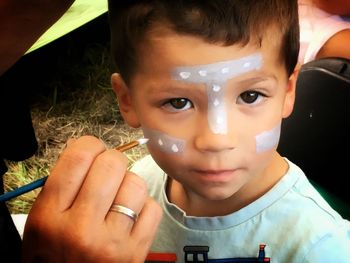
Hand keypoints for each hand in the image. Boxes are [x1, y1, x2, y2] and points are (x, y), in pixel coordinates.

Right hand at [22, 136, 161, 261]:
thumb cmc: (55, 256)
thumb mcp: (41, 223)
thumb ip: (59, 185)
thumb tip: (87, 148)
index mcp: (49, 217)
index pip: (78, 157)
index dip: (90, 145)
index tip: (92, 151)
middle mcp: (80, 229)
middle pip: (112, 164)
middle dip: (112, 161)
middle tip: (107, 173)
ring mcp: (112, 243)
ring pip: (135, 183)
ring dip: (128, 184)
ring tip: (118, 198)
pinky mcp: (137, 252)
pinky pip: (152, 207)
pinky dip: (144, 206)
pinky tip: (130, 217)